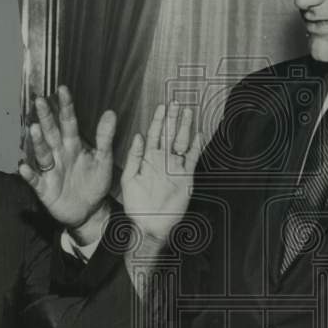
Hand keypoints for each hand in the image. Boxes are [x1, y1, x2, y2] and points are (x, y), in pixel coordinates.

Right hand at [19, 85, 114, 230]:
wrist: (90, 211)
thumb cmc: (95, 183)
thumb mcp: (103, 160)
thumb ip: (105, 138)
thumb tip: (111, 113)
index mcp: (73, 145)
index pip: (69, 122)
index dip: (66, 107)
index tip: (63, 89)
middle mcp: (59, 154)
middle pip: (51, 133)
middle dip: (46, 118)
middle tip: (40, 101)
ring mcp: (51, 170)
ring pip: (42, 153)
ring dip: (38, 142)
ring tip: (35, 129)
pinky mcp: (45, 188)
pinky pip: (36, 180)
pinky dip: (29, 174)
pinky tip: (24, 167)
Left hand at [121, 101, 202, 244]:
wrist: (150, 225)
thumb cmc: (136, 206)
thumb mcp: (129, 180)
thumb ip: (134, 157)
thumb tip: (138, 136)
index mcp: (148, 159)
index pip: (154, 134)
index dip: (158, 120)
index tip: (162, 106)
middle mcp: (162, 161)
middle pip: (170, 134)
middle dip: (173, 118)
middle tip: (177, 102)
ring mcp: (175, 168)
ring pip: (182, 143)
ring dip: (185, 127)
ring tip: (188, 112)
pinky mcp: (186, 177)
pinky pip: (192, 158)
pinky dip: (196, 147)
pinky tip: (199, 134)